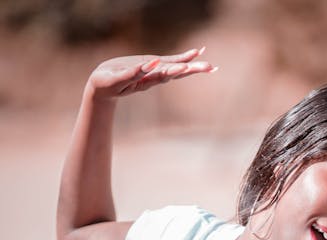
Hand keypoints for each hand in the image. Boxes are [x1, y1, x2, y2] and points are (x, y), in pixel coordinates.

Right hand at [87, 47, 215, 99]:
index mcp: (144, 80)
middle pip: (176, 73)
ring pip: (178, 68)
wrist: (104, 87)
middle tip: (210, 67)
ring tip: (210, 65)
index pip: (162, 75)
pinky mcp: (153, 66)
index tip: (185, 66)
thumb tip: (150, 65)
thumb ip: (132, 74)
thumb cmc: (107, 84)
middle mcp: (153, 77)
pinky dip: (185, 57)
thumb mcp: (116, 80)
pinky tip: (198, 52)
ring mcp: (155, 72)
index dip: (174, 70)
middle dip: (193, 69)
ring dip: (194, 65)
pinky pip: (173, 61)